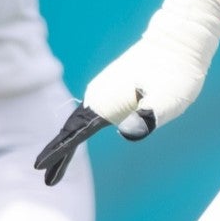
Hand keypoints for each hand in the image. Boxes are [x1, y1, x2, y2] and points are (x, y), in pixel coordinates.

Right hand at [35, 0, 219, 185]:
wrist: (179, 40)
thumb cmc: (177, 72)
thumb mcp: (169, 98)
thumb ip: (149, 115)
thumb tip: (125, 131)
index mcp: (108, 100)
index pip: (75, 133)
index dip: (57, 152)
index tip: (40, 167)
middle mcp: (99, 94)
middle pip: (70, 129)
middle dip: (57, 154)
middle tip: (47, 180)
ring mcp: (103, 89)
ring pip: (77, 122)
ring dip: (66, 143)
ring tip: (55, 168)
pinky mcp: (110, 87)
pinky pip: (87, 115)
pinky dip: (78, 131)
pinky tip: (75, 139)